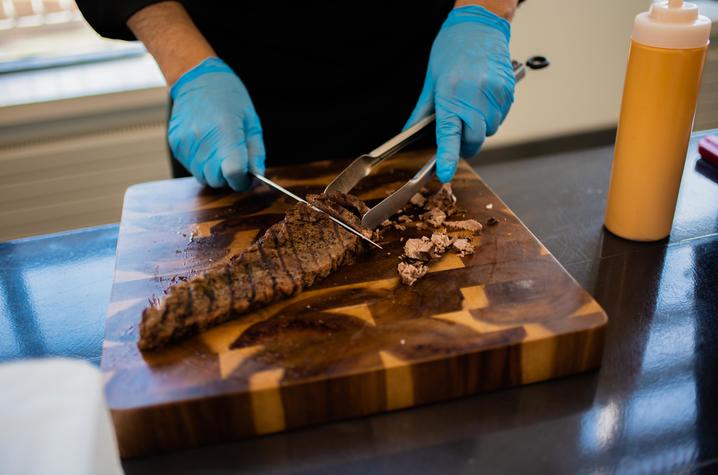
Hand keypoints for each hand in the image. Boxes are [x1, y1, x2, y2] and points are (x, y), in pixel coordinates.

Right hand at [169, 57, 264, 190]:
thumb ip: (255, 152)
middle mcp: (202, 139)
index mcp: (226, 132)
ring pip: (202, 176)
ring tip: (218, 150)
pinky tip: (206, 145)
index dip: (241, 180)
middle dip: (227, 177)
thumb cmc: (230, 98)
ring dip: (213, 171)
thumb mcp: (251, 122)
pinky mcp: (176, 145)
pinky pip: (191, 167)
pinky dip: (201, 163)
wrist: (197, 80)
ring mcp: (186, 143)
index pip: (233, 173)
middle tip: (233, 162)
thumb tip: (256, 175)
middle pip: (216, 180)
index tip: (245, 177)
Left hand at [405, 6, 514, 182]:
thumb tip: (408, 133)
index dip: (448, 157)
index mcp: (451, 94)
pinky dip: (491, 117)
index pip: (449, 134)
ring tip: (470, 107)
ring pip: (489, 130)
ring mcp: (495, 94)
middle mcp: (475, 95)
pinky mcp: (508, 93)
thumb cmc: (452, 49)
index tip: (445, 173)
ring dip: (479, 129)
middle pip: (474, 139)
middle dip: (465, 145)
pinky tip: (483, 100)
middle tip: (457, 138)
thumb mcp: (431, 81)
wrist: (479, 26)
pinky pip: (500, 118)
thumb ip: (422, 112)